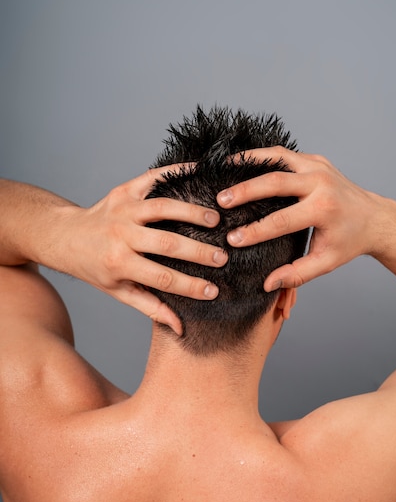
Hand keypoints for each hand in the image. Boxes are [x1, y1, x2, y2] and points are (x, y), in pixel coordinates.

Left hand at [64, 166, 227, 332]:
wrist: (66, 236)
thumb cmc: (96, 268)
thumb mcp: (119, 291)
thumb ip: (151, 307)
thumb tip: (181, 328)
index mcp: (119, 264)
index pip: (162, 278)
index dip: (190, 286)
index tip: (214, 290)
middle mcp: (120, 235)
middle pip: (166, 243)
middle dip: (198, 251)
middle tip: (223, 257)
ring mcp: (122, 209)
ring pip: (162, 208)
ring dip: (192, 212)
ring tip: (216, 219)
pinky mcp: (124, 190)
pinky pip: (153, 178)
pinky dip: (177, 173)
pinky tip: (199, 174)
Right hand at [216, 148, 381, 289]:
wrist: (374, 218)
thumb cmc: (348, 242)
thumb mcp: (325, 262)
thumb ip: (296, 275)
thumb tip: (268, 284)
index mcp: (323, 209)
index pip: (281, 220)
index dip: (255, 231)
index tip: (232, 239)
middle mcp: (321, 183)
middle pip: (275, 182)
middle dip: (245, 191)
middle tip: (221, 200)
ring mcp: (318, 167)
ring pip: (277, 158)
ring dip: (249, 163)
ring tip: (223, 169)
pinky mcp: (314, 160)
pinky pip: (283, 154)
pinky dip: (261, 156)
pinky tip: (241, 163)